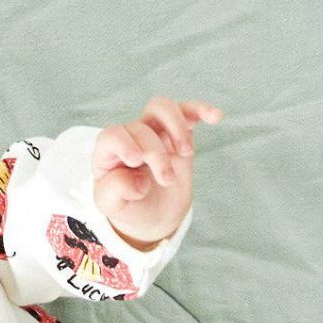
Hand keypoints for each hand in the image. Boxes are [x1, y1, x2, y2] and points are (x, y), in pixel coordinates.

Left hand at [92, 97, 223, 249]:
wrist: (153, 214)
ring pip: (160, 107)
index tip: (137, 161)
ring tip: (186, 153)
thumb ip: (114, 192)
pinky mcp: (176, 133)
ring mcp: (153, 132)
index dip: (123, 143)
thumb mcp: (112, 207)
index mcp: (108, 153)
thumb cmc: (129, 207)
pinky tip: (214, 117)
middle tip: (167, 180)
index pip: (111, 136)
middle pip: (141, 128)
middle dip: (157, 154)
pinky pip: (186, 111)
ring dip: (176, 127)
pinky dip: (200, 110)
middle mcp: (129, 137)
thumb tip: (137, 180)